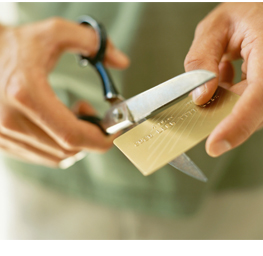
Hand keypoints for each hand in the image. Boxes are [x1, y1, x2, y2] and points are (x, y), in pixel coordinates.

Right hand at [0, 17, 128, 166]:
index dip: (99, 138)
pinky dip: (60, 145)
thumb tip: (122, 61)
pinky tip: (59, 125)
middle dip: (91, 137)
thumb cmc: (17, 46)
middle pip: (68, 149)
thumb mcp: (55, 33)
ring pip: (57, 156)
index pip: (72, 135)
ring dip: (76, 141)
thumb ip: (92, 41)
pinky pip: (43, 155)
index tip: (113, 131)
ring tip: (73, 115)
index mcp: (26, 93)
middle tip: (94, 115)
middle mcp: (11, 119)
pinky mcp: (4, 142)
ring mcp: (4, 134)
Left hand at [184, 3, 262, 156]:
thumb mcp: (216, 26)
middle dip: (223, 113)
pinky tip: (228, 73)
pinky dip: (232, 95)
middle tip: (202, 102)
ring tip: (223, 70)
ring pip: (253, 110)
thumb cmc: (248, 10)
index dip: (237, 124)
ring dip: (227, 101)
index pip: (259, 96)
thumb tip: (200, 97)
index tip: (215, 145)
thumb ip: (202, 59)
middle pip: (255, 111)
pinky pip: (251, 103)